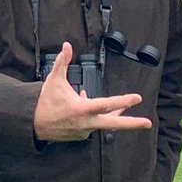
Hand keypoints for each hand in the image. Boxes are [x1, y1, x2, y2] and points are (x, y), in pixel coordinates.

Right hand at [33, 42, 151, 141]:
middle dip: (132, 124)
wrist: (33, 123)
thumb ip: (62, 62)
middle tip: (147, 123)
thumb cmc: (46, 100)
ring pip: (104, 123)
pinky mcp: (80, 136)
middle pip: (113, 124)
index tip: (137, 98)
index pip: (107, 105)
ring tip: (123, 108)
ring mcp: (84, 131)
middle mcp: (85, 122)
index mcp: (82, 108)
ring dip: (113, 115)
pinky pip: (92, 125)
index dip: (123, 101)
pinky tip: (89, 109)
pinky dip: (94, 117)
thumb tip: (66, 45)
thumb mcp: (54, 79)